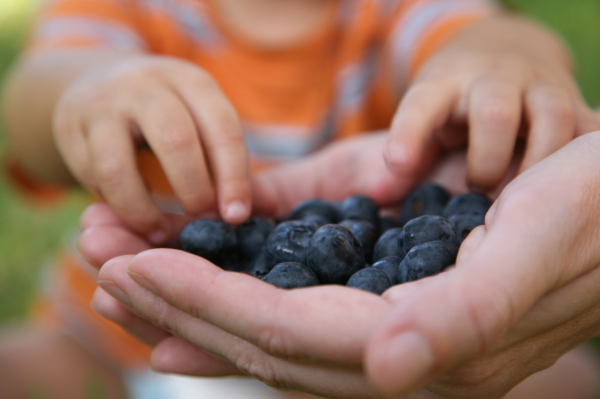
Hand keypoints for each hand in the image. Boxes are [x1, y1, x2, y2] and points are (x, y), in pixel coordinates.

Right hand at [54, 56, 250, 243]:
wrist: (101, 82)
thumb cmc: (170, 116)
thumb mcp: (201, 121)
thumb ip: (227, 162)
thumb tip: (253, 210)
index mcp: (192, 81)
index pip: (222, 128)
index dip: (233, 178)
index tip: (236, 217)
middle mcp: (146, 84)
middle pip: (175, 141)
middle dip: (194, 190)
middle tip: (201, 220)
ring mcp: (102, 103)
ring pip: (116, 167)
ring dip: (141, 210)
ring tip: (159, 232)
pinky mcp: (68, 126)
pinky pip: (89, 177)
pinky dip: (112, 203)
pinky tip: (132, 211)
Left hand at [85, 132, 599, 397]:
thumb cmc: (586, 215)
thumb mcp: (538, 250)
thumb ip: (466, 317)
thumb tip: (390, 369)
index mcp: (423, 346)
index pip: (286, 334)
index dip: (206, 304)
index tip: (137, 268)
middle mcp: (395, 355)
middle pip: (258, 343)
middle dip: (177, 308)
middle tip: (103, 273)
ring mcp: (387, 338)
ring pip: (265, 334)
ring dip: (193, 307)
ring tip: (127, 284)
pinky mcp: (387, 313)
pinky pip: (294, 317)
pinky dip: (235, 303)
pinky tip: (197, 296)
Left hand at [383, 17, 599, 196]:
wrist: (504, 47)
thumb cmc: (455, 99)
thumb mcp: (426, 117)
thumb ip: (407, 156)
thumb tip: (378, 196)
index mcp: (445, 83)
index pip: (422, 104)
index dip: (408, 134)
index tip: (397, 164)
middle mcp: (492, 78)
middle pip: (494, 112)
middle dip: (486, 159)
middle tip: (477, 185)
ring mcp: (537, 84)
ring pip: (552, 116)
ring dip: (537, 162)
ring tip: (518, 191)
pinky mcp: (572, 98)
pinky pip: (587, 127)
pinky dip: (580, 155)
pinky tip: (564, 182)